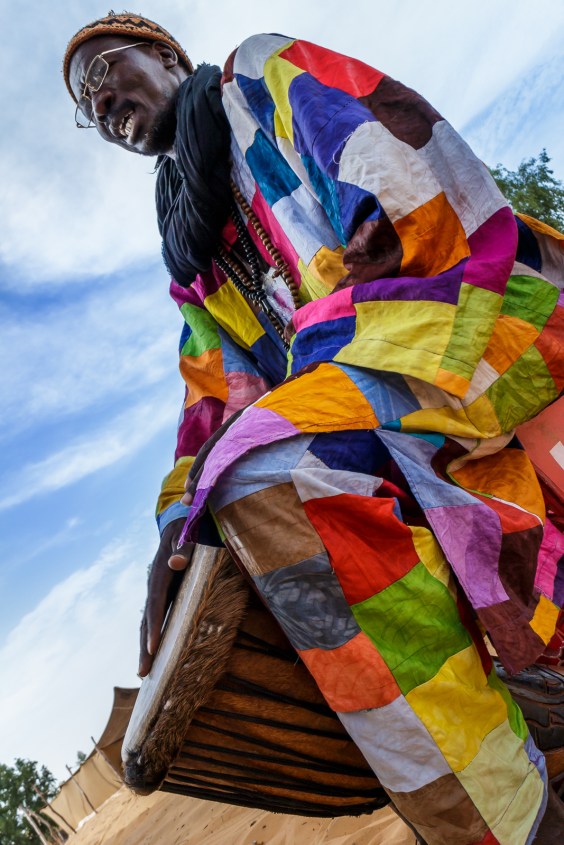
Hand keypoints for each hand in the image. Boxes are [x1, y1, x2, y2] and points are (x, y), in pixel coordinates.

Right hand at [138, 518, 193, 677]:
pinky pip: (154, 619)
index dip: (154, 626)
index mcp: (160, 573)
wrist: (178, 526)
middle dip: (144, 647)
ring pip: (147, 622)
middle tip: (143, 672)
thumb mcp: (189, 537)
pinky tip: (153, 654)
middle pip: (146, 620)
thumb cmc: (188, 532)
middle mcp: (154, 585)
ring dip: (145, 647)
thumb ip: (185, 549)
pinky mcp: (160, 595)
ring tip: (143, 672)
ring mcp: (155, 591)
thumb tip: (176, 562)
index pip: (156, 604)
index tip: (153, 648)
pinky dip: (151, 637)